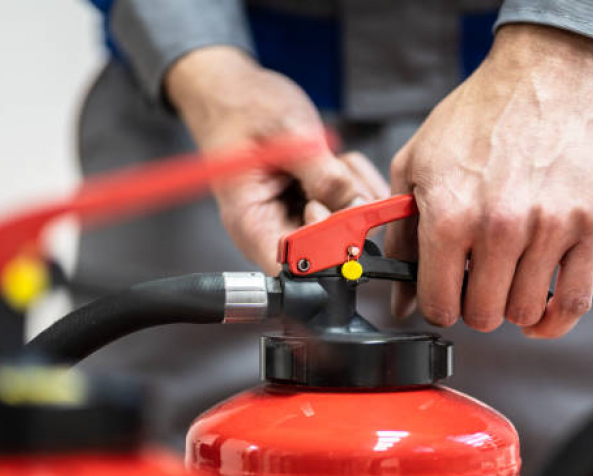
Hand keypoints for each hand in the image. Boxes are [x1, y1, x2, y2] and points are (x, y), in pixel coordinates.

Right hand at [166, 46, 388, 273]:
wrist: (236, 90)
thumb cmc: (243, 108)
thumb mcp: (287, 135)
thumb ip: (323, 174)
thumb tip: (356, 207)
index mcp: (252, 223)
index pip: (294, 267)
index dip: (327, 251)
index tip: (342, 214)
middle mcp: (274, 228)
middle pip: (327, 251)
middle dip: (347, 213)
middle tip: (338, 171)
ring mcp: (296, 218)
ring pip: (348, 227)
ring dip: (354, 191)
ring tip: (331, 158)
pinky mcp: (315, 203)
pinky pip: (352, 206)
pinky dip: (355, 181)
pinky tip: (335, 159)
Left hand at [386, 24, 592, 337]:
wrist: (551, 70)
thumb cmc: (478, 115)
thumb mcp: (416, 164)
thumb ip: (401, 234)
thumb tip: (398, 300)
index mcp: (449, 214)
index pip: (437, 303)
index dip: (437, 306)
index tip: (444, 295)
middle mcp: (499, 227)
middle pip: (482, 315)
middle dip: (474, 306)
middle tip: (477, 281)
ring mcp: (551, 228)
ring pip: (526, 312)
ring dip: (513, 306)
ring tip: (509, 277)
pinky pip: (575, 301)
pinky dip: (556, 319)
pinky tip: (543, 312)